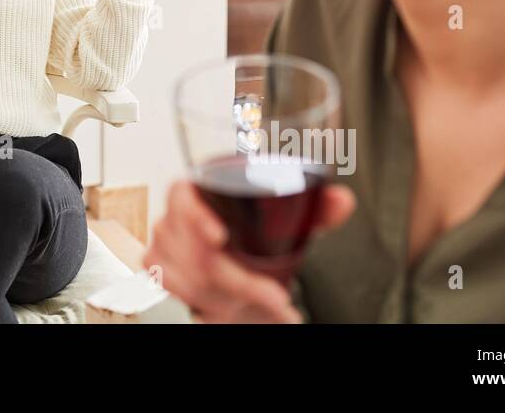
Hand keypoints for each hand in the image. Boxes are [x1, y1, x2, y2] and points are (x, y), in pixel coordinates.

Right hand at [144, 179, 355, 322]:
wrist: (236, 276)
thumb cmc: (251, 244)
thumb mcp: (285, 226)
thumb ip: (315, 210)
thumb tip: (342, 200)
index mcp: (197, 195)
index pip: (181, 196)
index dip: (195, 216)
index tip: (220, 236)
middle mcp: (173, 221)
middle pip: (193, 251)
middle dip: (237, 279)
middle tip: (271, 295)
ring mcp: (164, 251)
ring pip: (189, 280)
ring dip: (231, 298)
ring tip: (264, 303)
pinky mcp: (162, 279)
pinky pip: (180, 296)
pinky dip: (211, 308)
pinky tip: (233, 310)